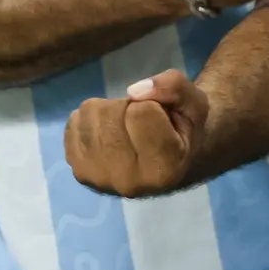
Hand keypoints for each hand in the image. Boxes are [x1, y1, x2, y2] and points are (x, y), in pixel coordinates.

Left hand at [65, 69, 210, 195]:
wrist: (169, 162)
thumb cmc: (185, 129)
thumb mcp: (195, 102)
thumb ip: (174, 88)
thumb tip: (133, 91)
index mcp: (164, 168)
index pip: (141, 111)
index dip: (153, 102)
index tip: (163, 117)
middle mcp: (129, 182)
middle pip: (110, 113)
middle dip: (127, 105)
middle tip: (143, 121)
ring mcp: (99, 180)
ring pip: (89, 116)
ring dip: (107, 110)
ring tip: (126, 126)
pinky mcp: (80, 173)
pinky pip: (73, 124)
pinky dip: (89, 119)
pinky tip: (107, 132)